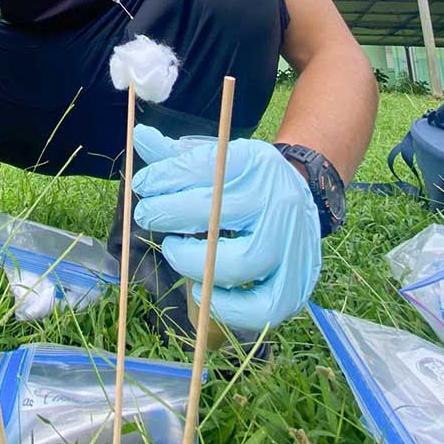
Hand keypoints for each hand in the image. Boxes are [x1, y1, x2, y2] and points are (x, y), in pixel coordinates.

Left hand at [131, 127, 321, 331]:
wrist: (304, 197)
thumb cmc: (247, 180)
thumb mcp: (220, 159)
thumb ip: (178, 155)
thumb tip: (139, 137)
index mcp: (258, 164)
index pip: (205, 167)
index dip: (166, 177)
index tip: (141, 185)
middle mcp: (279, 201)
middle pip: (218, 213)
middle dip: (171, 214)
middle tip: (147, 216)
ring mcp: (292, 243)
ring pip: (241, 262)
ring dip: (194, 262)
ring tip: (173, 250)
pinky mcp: (298, 281)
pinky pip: (264, 306)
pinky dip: (229, 307)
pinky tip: (203, 291)